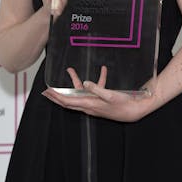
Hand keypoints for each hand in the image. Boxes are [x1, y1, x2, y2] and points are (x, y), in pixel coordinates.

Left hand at [41, 67, 158, 122]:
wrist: (134, 111)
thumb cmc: (123, 105)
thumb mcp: (110, 95)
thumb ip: (97, 88)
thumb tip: (84, 83)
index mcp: (89, 104)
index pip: (68, 101)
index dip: (57, 96)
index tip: (48, 92)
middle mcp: (89, 105)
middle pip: (69, 100)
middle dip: (58, 95)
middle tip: (47, 90)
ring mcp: (95, 103)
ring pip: (80, 93)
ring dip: (75, 82)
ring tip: (71, 70)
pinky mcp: (101, 100)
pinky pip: (95, 90)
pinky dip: (96, 81)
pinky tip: (103, 70)